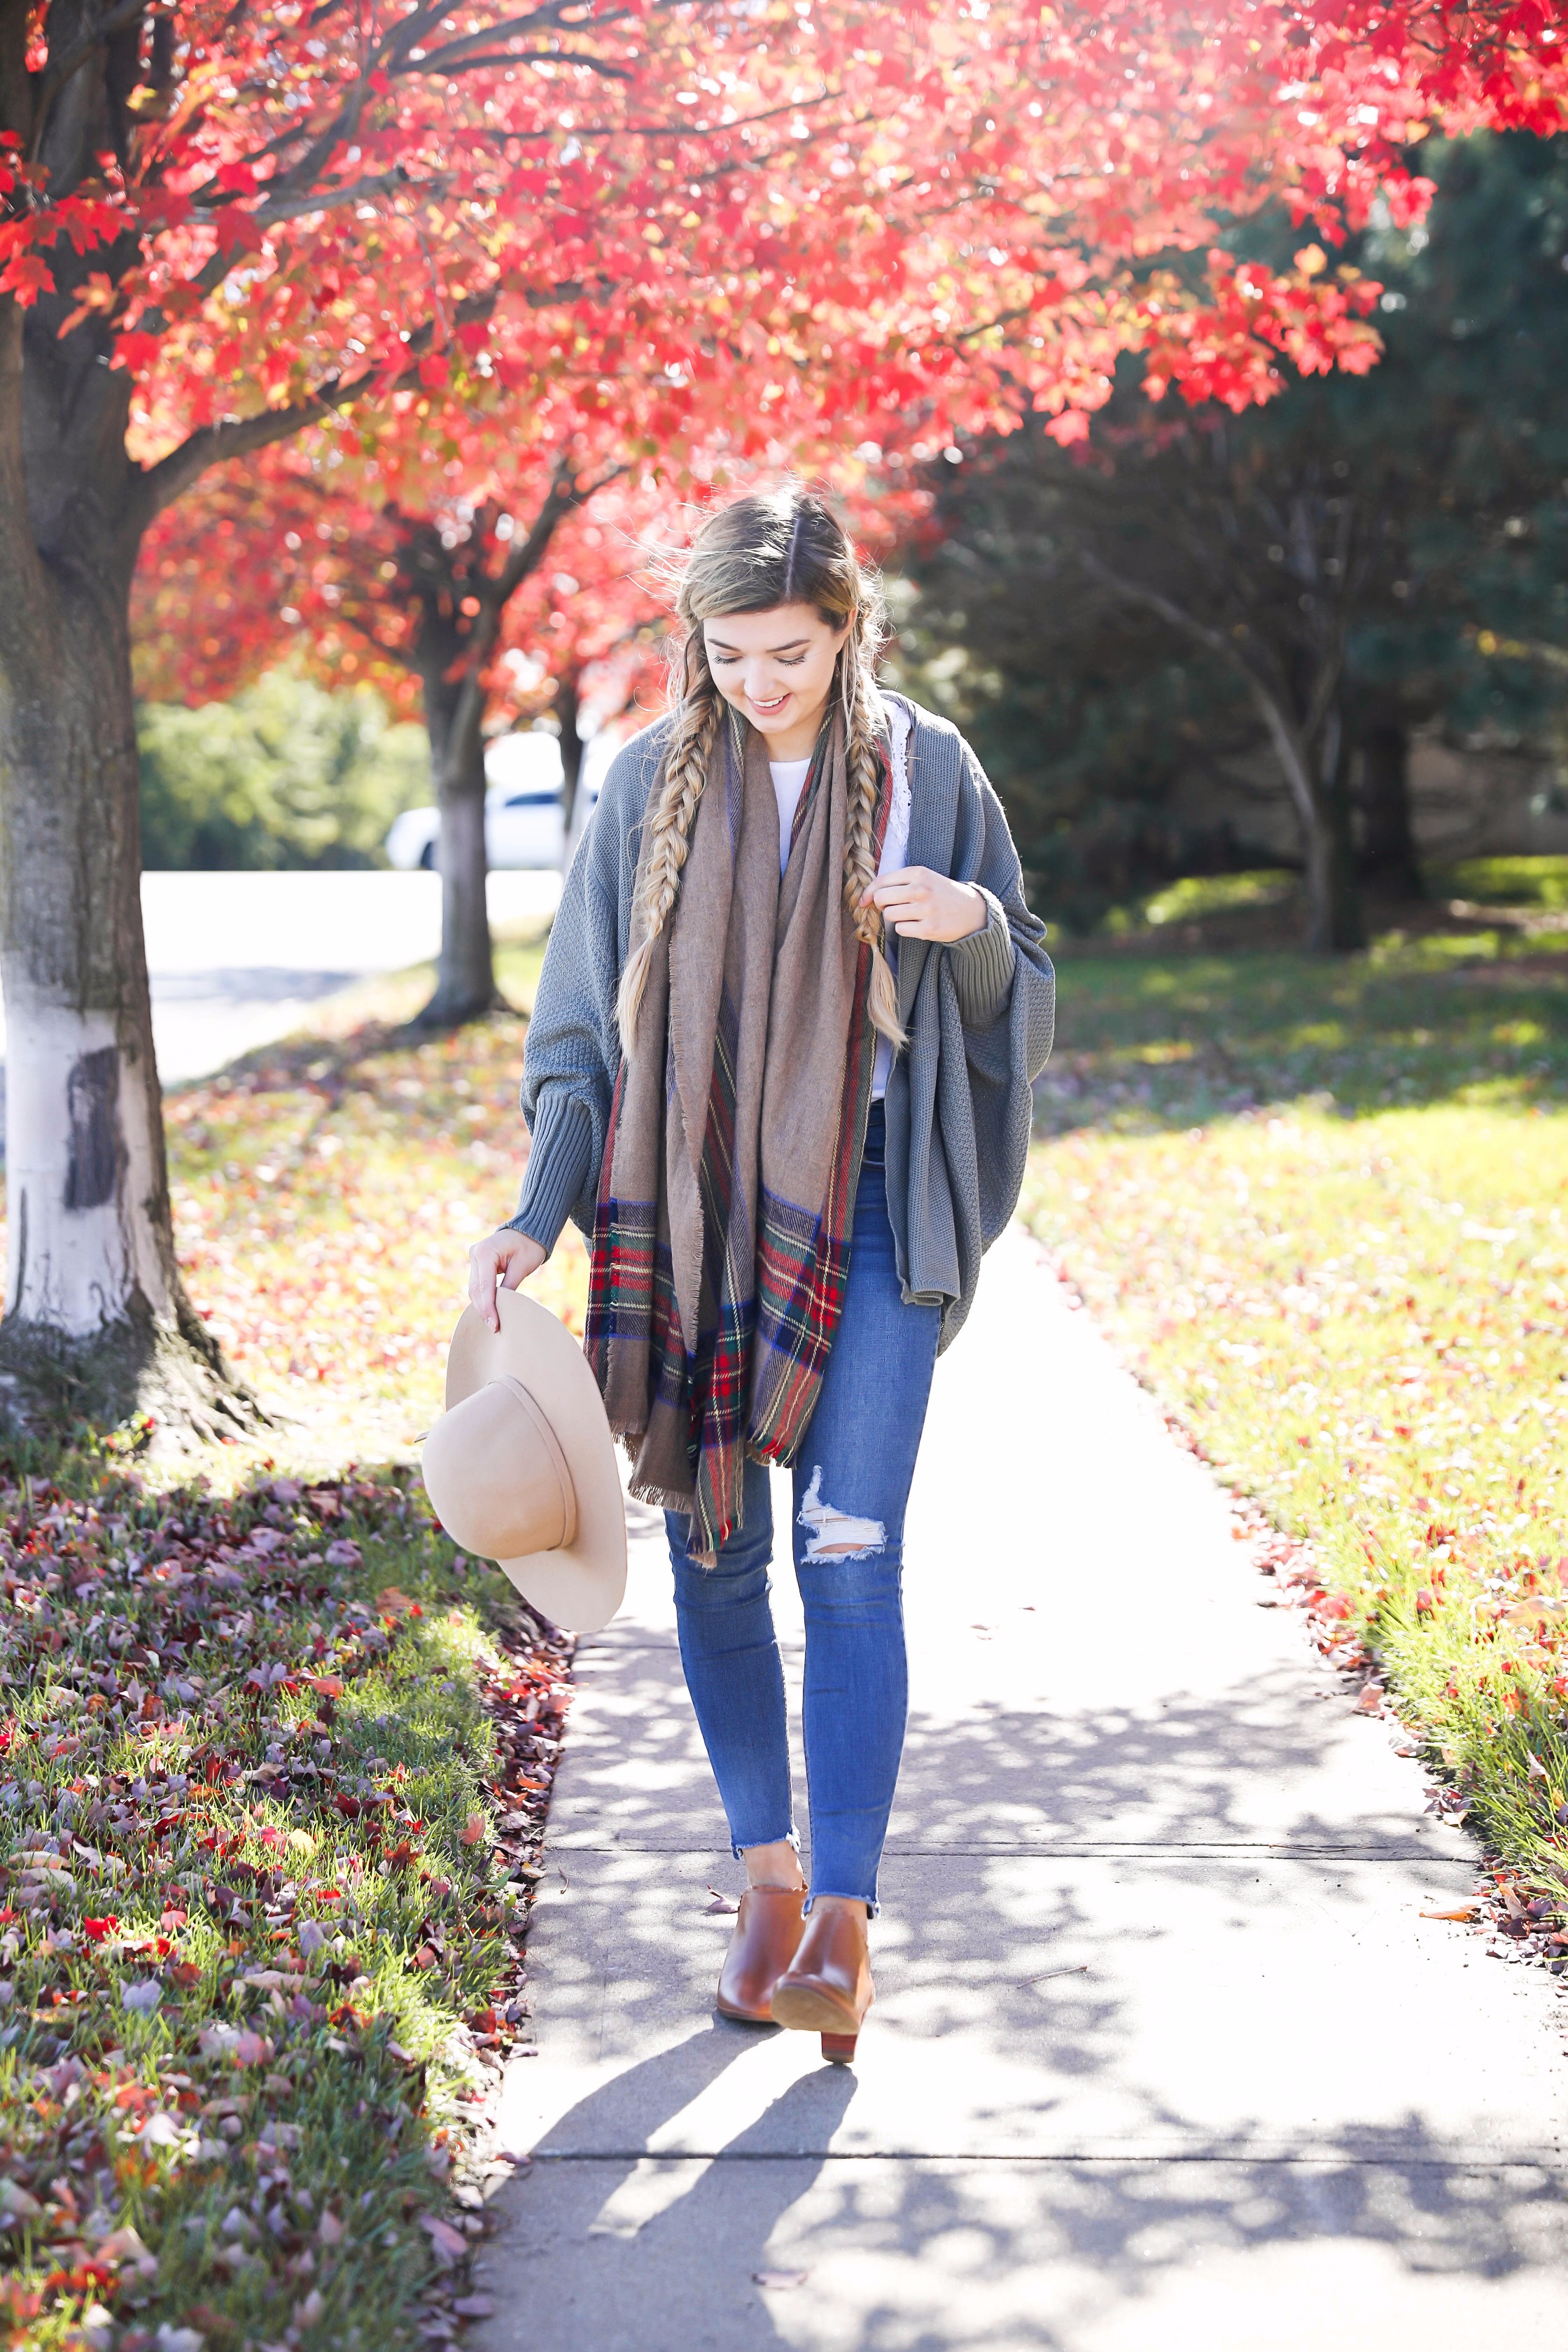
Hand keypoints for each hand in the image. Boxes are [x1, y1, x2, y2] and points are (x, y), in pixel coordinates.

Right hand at [467, 1228, 547, 1332]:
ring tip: (492, 1323)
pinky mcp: (477, 1263)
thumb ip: (510, 1287)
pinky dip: (482, 1298)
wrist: (528, 1231)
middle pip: (476, 1289)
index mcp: (486, 1252)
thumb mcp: (522, 1267)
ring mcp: (474, 1258)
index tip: (494, 1325)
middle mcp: (475, 1253)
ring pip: (473, 1289)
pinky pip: (477, 1285)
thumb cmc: (529, 1246)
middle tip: (494, 1328)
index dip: (488, 1308)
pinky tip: (489, 1312)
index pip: (484, 1286)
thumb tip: (501, 1308)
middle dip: (484, 1310)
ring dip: (482, 1306)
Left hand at [859, 865, 987, 942]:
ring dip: (895, 917)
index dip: (868, 892)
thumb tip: (867, 896)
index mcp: (918, 873)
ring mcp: (926, 910)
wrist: (972, 910)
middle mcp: (921, 889)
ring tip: (910, 914)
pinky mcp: (929, 929)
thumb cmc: (941, 893)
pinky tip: (918, 924)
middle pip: (882, 899)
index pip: (882, 881)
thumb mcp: (924, 878)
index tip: (863, 901)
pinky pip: (900, 930)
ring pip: (889, 915)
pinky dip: (905, 928)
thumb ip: (898, 882)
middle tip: (892, 907)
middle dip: (882, 905)